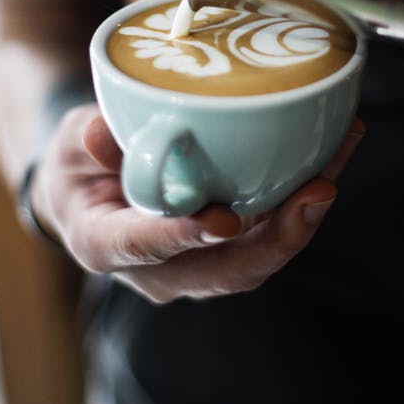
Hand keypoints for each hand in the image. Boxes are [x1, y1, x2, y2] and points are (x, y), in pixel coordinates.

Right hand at [32, 104, 363, 303]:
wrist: (90, 190)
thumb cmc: (77, 168)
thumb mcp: (69, 146)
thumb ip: (84, 142)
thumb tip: (101, 133)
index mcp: (106, 244)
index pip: (145, 250)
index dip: (185, 238)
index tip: (223, 221)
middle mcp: (158, 267)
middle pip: (224, 270)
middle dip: (277, 239)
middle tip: (317, 193)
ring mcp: (196, 258)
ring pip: (257, 254)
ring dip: (302, 216)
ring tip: (334, 165)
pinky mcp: (224, 240)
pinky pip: (267, 229)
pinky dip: (300, 198)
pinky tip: (329, 154)